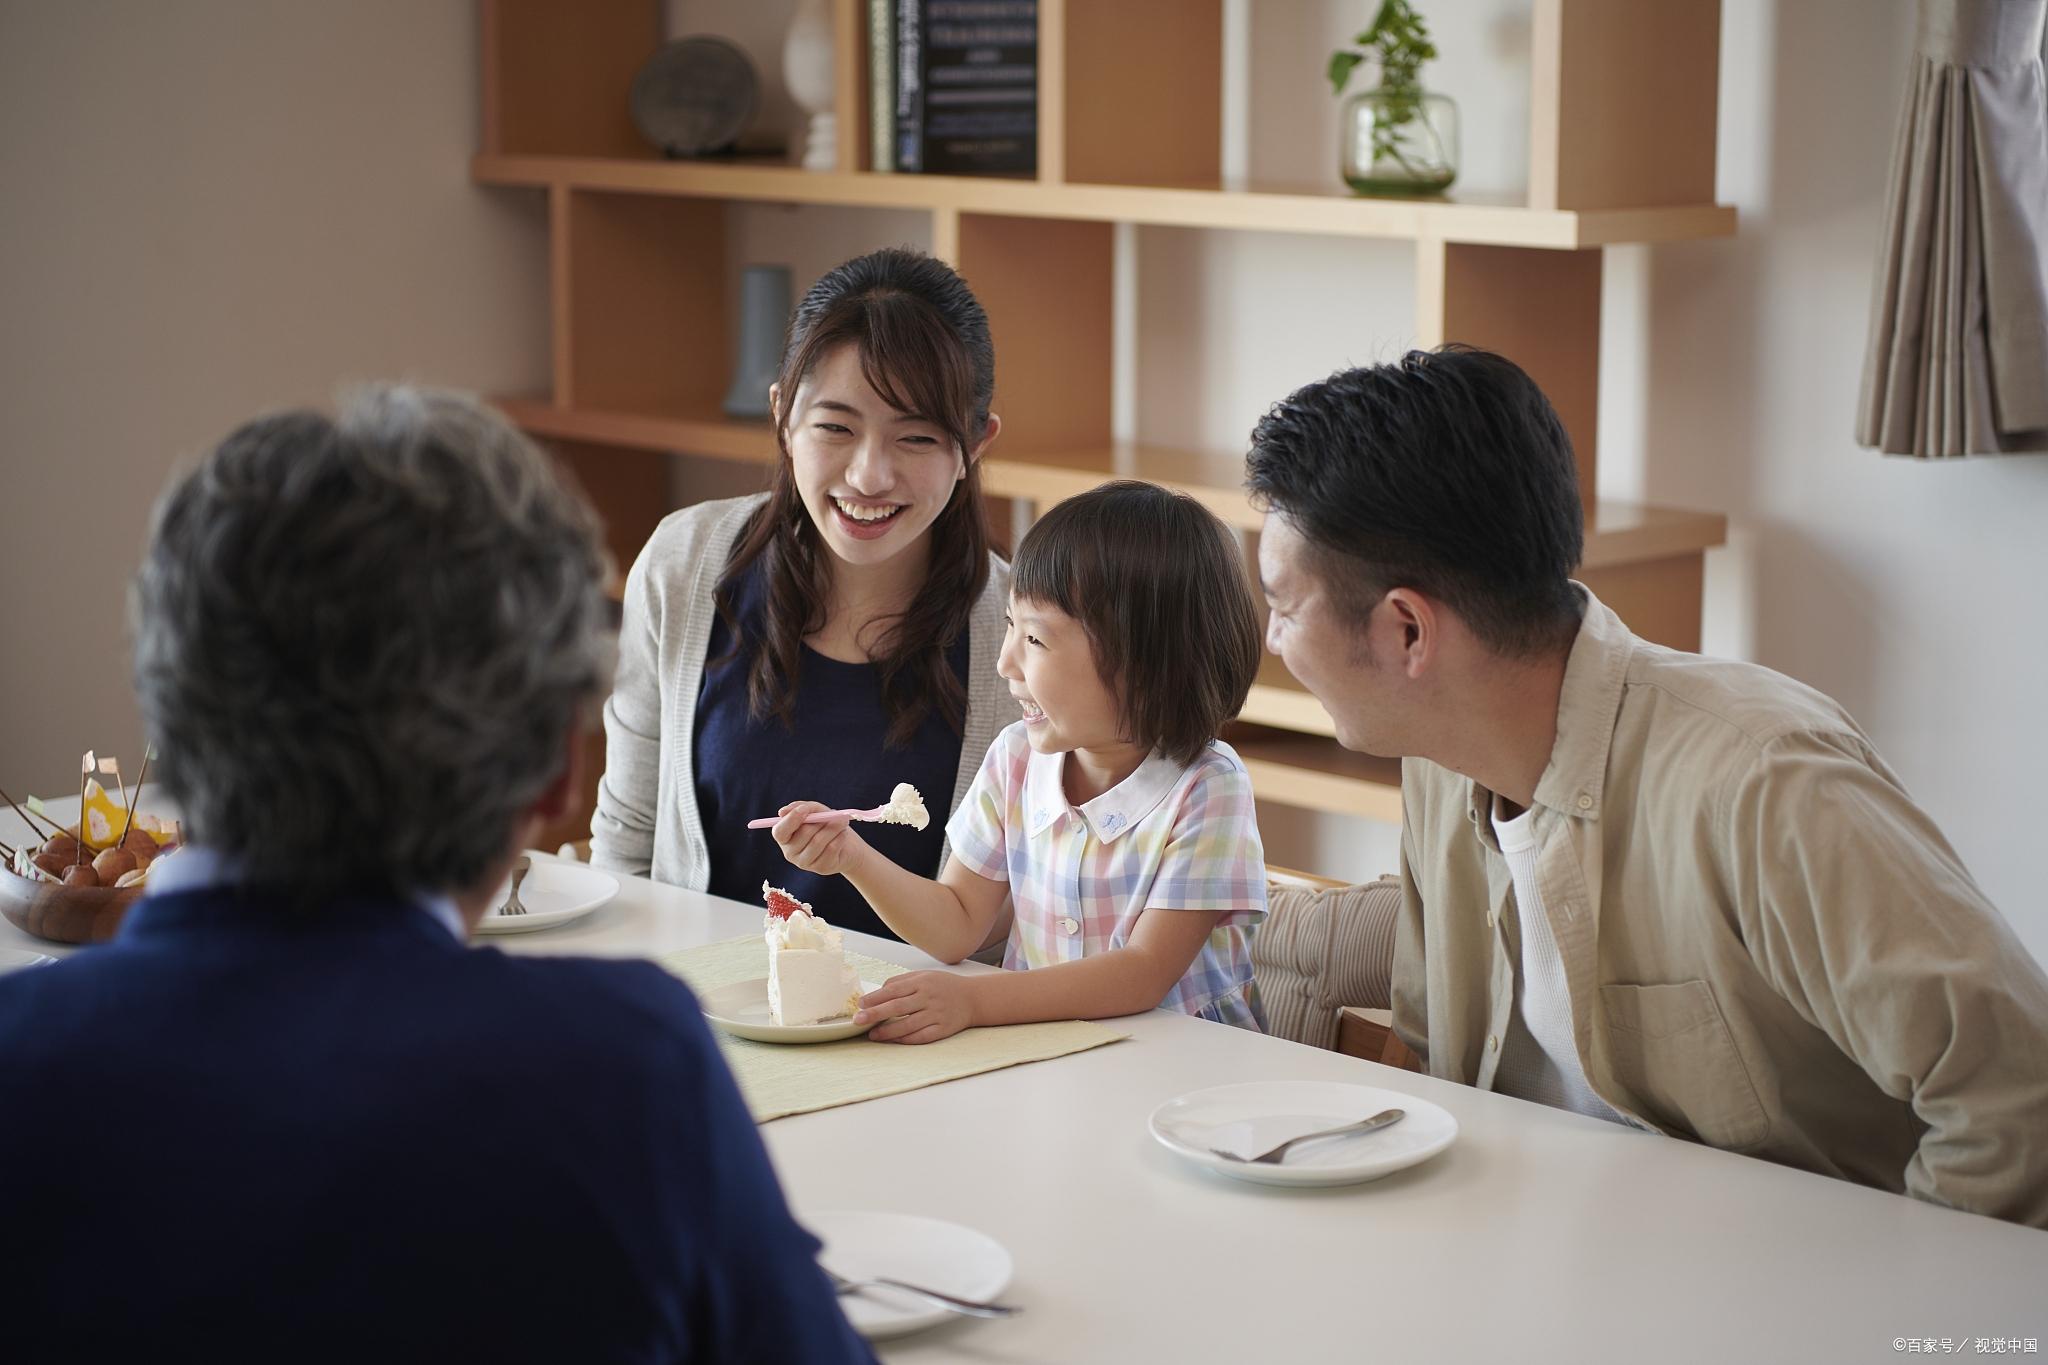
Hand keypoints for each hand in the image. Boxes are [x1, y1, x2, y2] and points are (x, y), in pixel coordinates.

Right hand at [770, 801, 868, 877]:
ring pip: (818, 841)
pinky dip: (840, 837)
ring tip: (842, 821)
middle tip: (834, 814)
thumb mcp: (815, 811)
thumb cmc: (825, 824)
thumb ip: (801, 807)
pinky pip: (830, 849)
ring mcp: (805, 863)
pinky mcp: (820, 868)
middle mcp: (790, 852)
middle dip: (821, 820)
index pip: (780, 832)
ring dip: (834, 827)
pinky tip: (843, 834)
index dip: (791, 819)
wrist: (846, 845)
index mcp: (784, 837)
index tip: (805, 809)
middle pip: (804, 833)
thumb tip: (782, 812)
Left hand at [855, 971, 977, 1044]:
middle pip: (897, 1007)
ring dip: (887, 1031)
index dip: (875, 997)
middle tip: (858, 1020)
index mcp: (922, 982)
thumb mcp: (924, 976)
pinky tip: (893, 1040)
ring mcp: (936, 1014)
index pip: (894, 990)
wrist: (973, 998)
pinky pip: (921, 1036)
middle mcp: (929, 997)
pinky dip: (906, 1039)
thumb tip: (878, 991)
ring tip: (873, 1034)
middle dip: (875, 1014)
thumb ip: (902, 981)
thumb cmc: (944, 986)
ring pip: (907, 1025)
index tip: (861, 1004)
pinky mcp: (943, 1029)